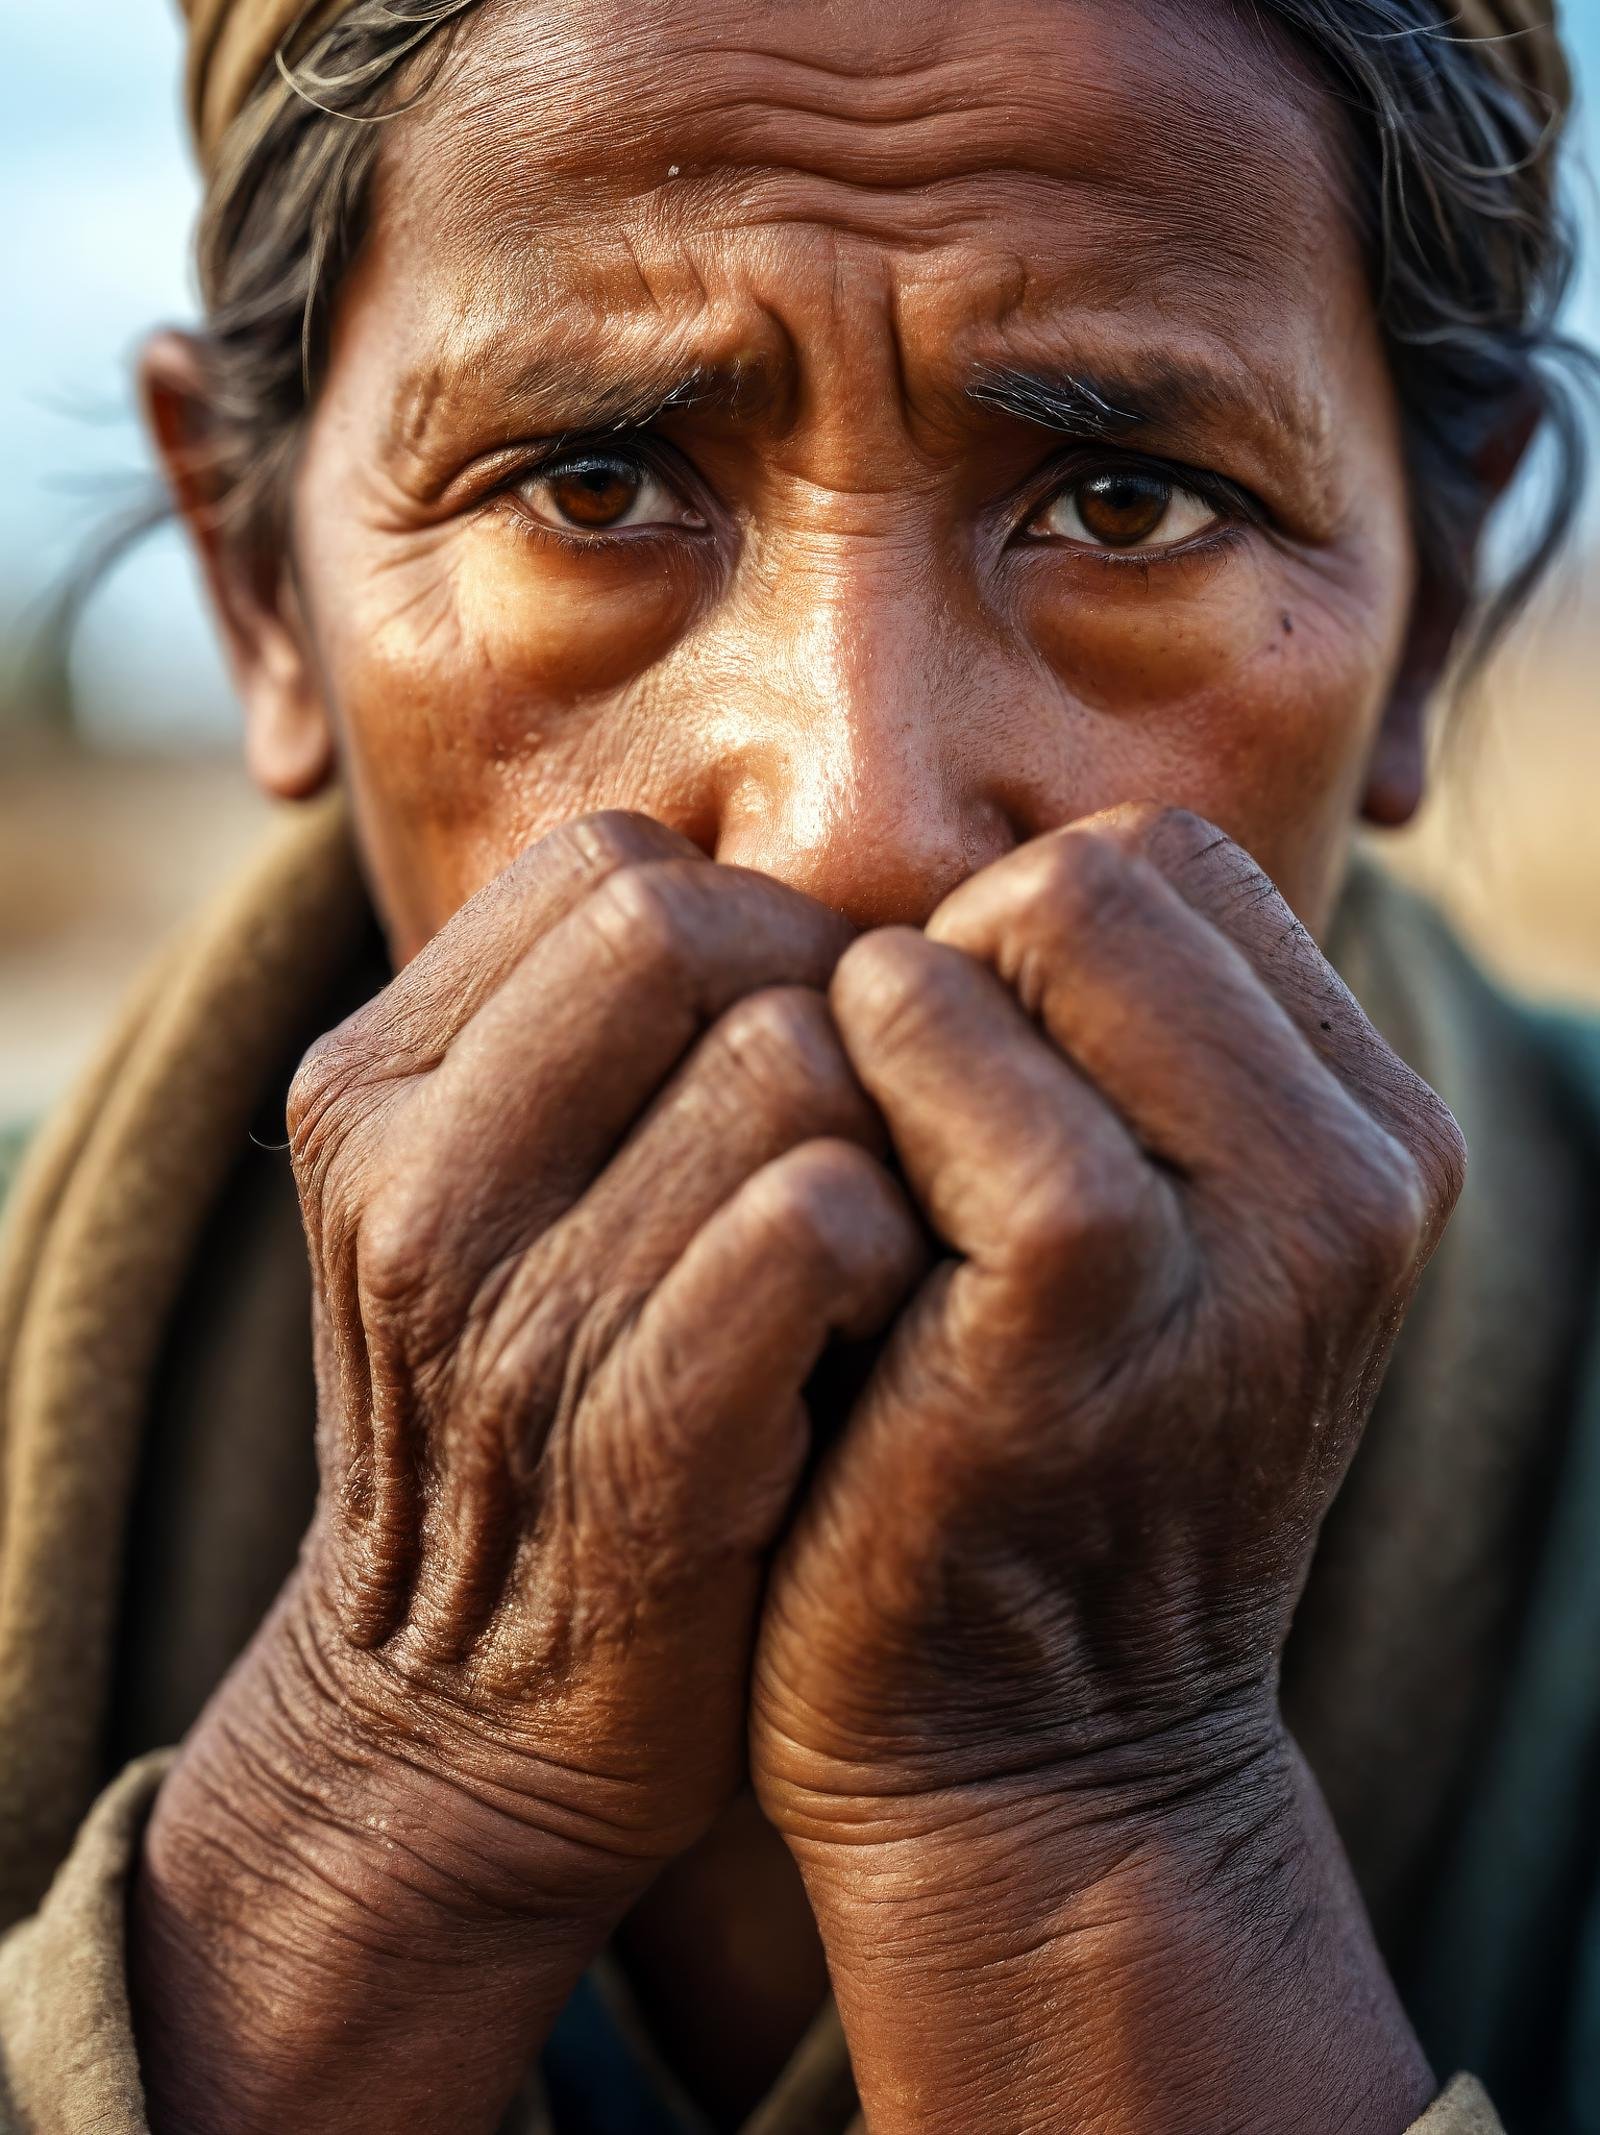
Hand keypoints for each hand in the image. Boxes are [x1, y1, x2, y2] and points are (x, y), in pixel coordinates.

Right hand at [133, 813, 922, 2132]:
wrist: (453, 1724)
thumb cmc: (531, 1409)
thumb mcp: (482, 1203)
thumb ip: (598, 1047)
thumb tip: (821, 905)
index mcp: (371, 1089)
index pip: (610, 870)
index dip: (754, 921)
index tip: (813, 1027)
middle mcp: (412, 1181)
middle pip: (687, 930)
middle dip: (827, 994)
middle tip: (881, 1108)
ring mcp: (505, 1319)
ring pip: (785, 1064)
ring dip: (885, 1132)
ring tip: (887, 1223)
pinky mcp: (626, 1447)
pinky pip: (815, 1229)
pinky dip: (889, 1250)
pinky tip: (887, 1315)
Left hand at [750, 805, 1462, 2131]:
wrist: (1033, 1763)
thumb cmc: (1035, 1465)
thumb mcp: (1149, 1255)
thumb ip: (1112, 1070)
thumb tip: (968, 887)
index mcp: (1368, 1136)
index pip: (1171, 868)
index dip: (1018, 937)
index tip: (950, 1082)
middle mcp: (1355, 1168)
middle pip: (1104, 868)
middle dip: (961, 954)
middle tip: (895, 1125)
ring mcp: (1251, 1235)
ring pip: (1041, 920)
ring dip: (895, 1014)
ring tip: (867, 1178)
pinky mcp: (1092, 1300)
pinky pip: (950, 1053)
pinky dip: (853, 1087)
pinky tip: (825, 1223)